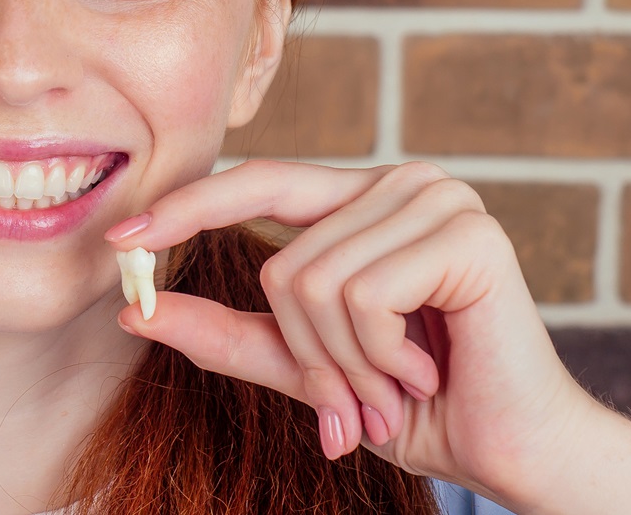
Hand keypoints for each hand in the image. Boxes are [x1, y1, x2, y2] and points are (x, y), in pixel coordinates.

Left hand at [105, 160, 598, 505]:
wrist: (513, 450)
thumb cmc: (417, 404)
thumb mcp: (303, 368)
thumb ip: (226, 335)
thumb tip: (135, 311)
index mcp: (363, 199)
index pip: (259, 182)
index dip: (187, 207)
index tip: (118, 242)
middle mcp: (401, 182)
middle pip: (281, 259)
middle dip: (307, 352)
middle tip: (355, 397)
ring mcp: (439, 199)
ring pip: (313, 280)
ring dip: (346, 362)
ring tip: (398, 381)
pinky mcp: (467, 233)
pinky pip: (361, 294)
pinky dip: (378, 354)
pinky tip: (427, 368)